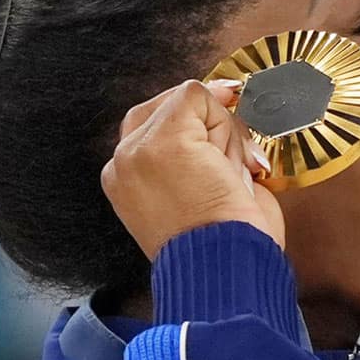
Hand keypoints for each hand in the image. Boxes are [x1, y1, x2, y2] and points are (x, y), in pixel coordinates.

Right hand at [101, 79, 284, 258]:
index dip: (200, 127)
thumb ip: (195, 154)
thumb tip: (223, 101)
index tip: (229, 150)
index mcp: (124, 179)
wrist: (224, 264)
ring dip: (226, 134)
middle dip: (214, 128)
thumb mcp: (201, 191)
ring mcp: (136, 149)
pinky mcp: (162, 140)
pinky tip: (229, 164)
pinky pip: (196, 95)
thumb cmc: (226, 241)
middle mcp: (121, 163)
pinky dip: (225, 122)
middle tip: (238, 168)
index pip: (157, 126)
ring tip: (231, 178)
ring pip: (188, 102)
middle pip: (168, 108)